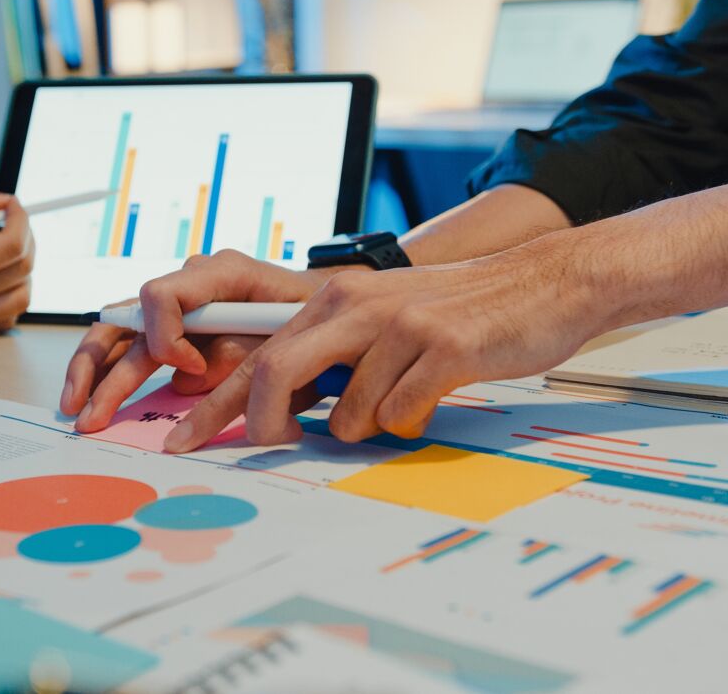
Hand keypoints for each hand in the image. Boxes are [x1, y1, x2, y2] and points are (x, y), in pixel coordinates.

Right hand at [0, 185, 33, 345]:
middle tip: (10, 220)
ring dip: (21, 269)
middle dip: (26, 238)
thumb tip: (2, 202)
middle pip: (22, 271)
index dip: (21, 220)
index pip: (10, 247)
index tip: (13, 204)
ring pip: (20, 298)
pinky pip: (3, 317)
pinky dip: (9, 293)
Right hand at [61, 249, 362, 430]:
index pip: (166, 294)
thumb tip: (188, 379)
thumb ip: (244, 352)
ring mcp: (182, 308)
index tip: (190, 369)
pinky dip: (112, 377)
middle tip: (88, 411)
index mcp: (223, 273)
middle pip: (128, 316)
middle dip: (103, 367)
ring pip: (121, 334)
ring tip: (77, 413)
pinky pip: (136, 349)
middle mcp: (192, 285)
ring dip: (95, 375)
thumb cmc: (321, 317)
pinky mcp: (180, 332)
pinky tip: (94, 404)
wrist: (338, 308)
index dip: (167, 337)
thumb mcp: (294, 334)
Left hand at [162, 238, 605, 451]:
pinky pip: (400, 415)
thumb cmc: (460, 312)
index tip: (183, 438)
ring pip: (345, 412)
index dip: (215, 402)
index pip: (258, 355)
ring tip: (401, 402)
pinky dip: (411, 422)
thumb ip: (335, 355)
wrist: (544, 282)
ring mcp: (399, 326)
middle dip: (262, 424)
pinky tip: (433, 398)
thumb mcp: (383, 321)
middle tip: (272, 446)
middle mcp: (357, 305)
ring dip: (365, 427)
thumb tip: (286, 409)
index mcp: (336, 300)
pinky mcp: (442, 348)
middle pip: (276, 374)